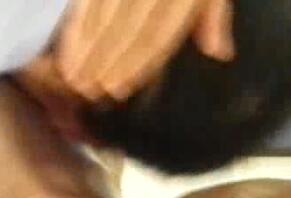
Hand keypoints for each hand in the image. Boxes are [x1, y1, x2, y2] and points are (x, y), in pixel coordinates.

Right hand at [56, 0, 234, 101]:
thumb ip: (214, 15)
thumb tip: (219, 54)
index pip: (159, 33)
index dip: (139, 63)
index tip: (118, 88)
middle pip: (129, 28)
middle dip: (107, 62)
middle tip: (87, 91)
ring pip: (105, 14)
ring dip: (87, 48)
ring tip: (73, 76)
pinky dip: (78, 22)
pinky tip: (70, 42)